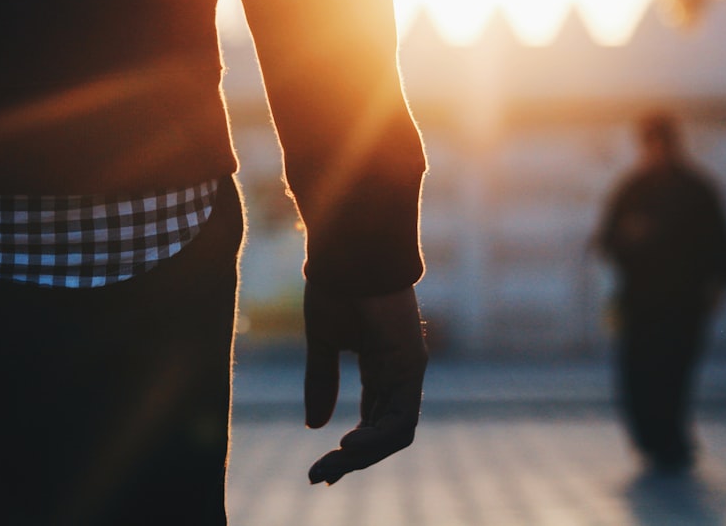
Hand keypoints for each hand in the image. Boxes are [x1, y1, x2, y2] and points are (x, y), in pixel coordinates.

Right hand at [303, 282, 426, 484]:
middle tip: (321, 476)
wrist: (350, 248)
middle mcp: (402, 370)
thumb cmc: (337, 285)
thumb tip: (314, 426)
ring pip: (396, 430)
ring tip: (332, 464)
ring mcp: (409, 367)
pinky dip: (377, 437)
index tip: (324, 467)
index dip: (353, 448)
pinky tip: (350, 444)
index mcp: (383, 364)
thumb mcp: (323, 342)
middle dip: (355, 458)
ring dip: (364, 454)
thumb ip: (322, 381)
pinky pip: (401, 416)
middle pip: (387, 430)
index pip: (375, 418)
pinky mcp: (410, 362)